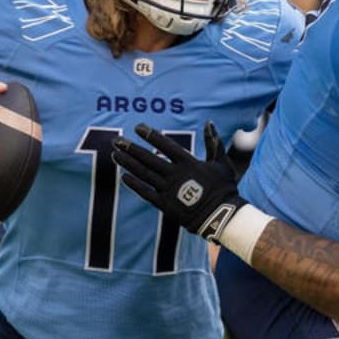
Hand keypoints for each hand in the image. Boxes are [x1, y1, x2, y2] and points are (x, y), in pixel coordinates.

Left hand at [112, 122, 244, 242]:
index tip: (138, 128)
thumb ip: (214, 142)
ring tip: (115, 154)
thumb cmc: (224, 187)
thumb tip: (209, 122)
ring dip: (128, 164)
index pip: (164, 145)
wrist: (221, 215)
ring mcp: (168, 190)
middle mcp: (175, 174)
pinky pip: (146, 193)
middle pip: (148, 158)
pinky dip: (134, 185)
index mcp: (188, 162)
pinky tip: (124, 177)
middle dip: (131, 148)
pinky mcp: (165, 204)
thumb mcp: (221, 162)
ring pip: (143, 174)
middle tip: (117, 140)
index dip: (150, 135)